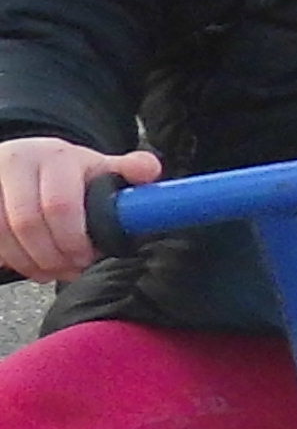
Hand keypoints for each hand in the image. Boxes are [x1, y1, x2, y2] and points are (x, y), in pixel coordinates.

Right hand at [0, 137, 158, 283]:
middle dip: (52, 256)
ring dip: (29, 262)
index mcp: (55, 156)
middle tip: (70, 269)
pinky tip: (29, 265)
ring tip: (51, 271)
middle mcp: (17, 163)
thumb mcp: (98, 167)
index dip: (72, 239)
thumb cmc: (67, 171)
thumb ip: (127, 170)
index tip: (85, 258)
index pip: (60, 205)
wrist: (23, 159)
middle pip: (28, 224)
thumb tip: (149, 169)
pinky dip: (9, 259)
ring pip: (3, 235)